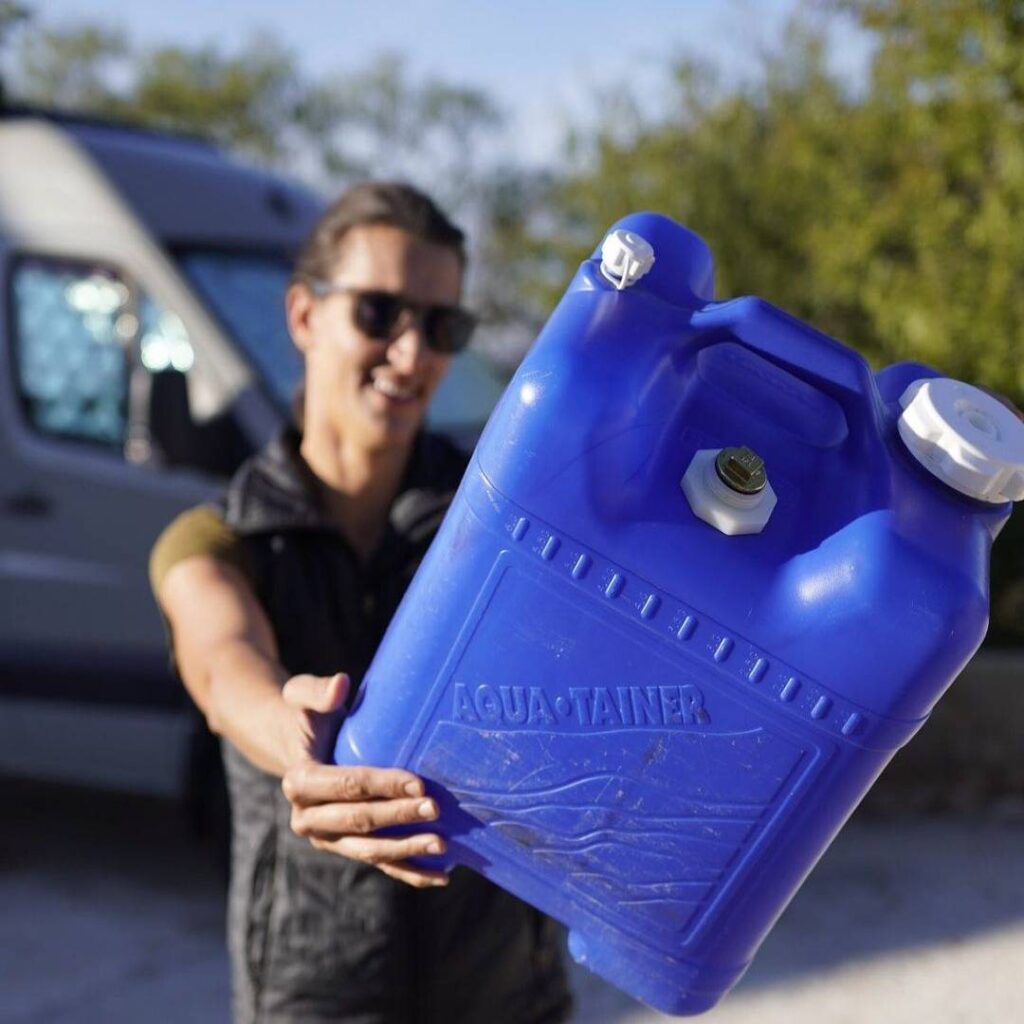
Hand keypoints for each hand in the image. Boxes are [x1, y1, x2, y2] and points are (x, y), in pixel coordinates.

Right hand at [280, 673, 448, 887]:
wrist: (295, 745)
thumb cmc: (307, 716)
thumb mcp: (301, 696)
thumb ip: (316, 690)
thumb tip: (341, 684)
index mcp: (299, 781)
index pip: (347, 786)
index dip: (383, 786)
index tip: (418, 782)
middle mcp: (308, 817)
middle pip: (361, 820)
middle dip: (399, 816)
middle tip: (436, 808)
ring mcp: (328, 839)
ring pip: (370, 850)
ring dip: (407, 849)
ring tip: (442, 843)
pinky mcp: (346, 848)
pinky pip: (379, 863)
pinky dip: (409, 871)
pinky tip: (441, 875)